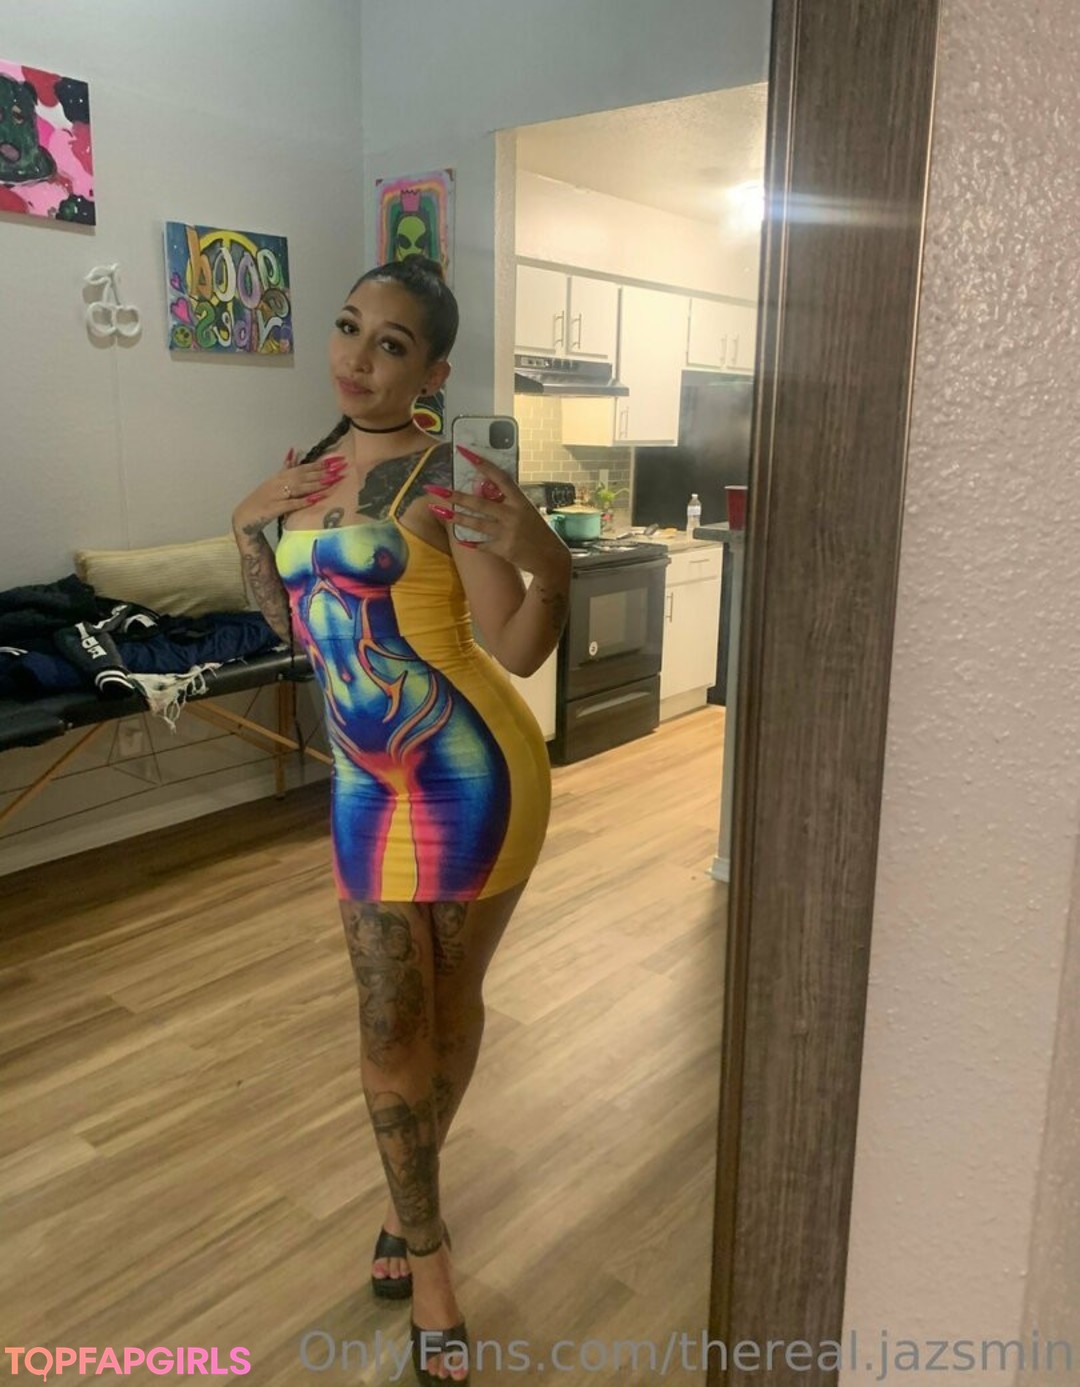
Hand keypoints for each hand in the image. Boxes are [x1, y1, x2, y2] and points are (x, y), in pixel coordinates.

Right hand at [231, 448, 347, 533]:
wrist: (244, 516)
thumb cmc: (262, 499)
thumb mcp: (274, 481)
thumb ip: (286, 467)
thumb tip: (294, 451)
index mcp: (280, 476)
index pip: (303, 467)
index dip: (320, 464)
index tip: (337, 460)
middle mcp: (279, 482)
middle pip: (304, 475)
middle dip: (323, 472)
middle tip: (341, 468)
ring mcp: (276, 495)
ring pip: (299, 487)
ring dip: (316, 484)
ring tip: (332, 481)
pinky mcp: (274, 508)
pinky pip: (291, 504)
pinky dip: (303, 501)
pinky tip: (315, 499)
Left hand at [425, 445, 570, 576]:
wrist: (550, 558)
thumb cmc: (537, 531)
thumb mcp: (527, 511)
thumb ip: (507, 502)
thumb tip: (481, 490)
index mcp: (521, 501)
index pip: (500, 478)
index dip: (483, 465)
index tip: (465, 453)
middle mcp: (513, 515)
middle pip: (480, 503)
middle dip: (456, 496)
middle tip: (436, 489)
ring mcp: (507, 533)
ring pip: (476, 524)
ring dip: (455, 518)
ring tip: (437, 510)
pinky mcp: (503, 549)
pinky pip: (482, 544)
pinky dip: (472, 542)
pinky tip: (462, 540)